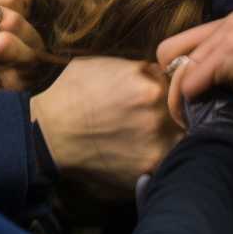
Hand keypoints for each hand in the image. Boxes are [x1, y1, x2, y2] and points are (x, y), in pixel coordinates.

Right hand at [30, 57, 182, 198]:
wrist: (48, 134)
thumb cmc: (71, 94)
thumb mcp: (104, 64)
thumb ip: (139, 69)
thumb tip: (162, 73)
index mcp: (149, 85)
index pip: (179, 83)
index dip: (172, 88)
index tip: (164, 93)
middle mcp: (157, 114)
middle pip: (184, 111)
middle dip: (174, 112)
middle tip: (155, 116)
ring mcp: (155, 145)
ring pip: (181, 136)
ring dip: (172, 135)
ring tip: (151, 135)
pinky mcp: (148, 169)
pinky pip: (168, 161)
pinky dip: (162, 156)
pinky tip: (145, 151)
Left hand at [157, 10, 232, 144]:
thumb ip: (213, 64)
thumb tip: (173, 76)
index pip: (178, 44)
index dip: (176, 76)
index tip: (188, 102)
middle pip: (170, 51)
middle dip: (172, 86)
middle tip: (186, 114)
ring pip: (180, 69)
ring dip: (181, 100)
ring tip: (193, 120)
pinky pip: (192, 81)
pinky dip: (195, 102)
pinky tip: (212, 114)